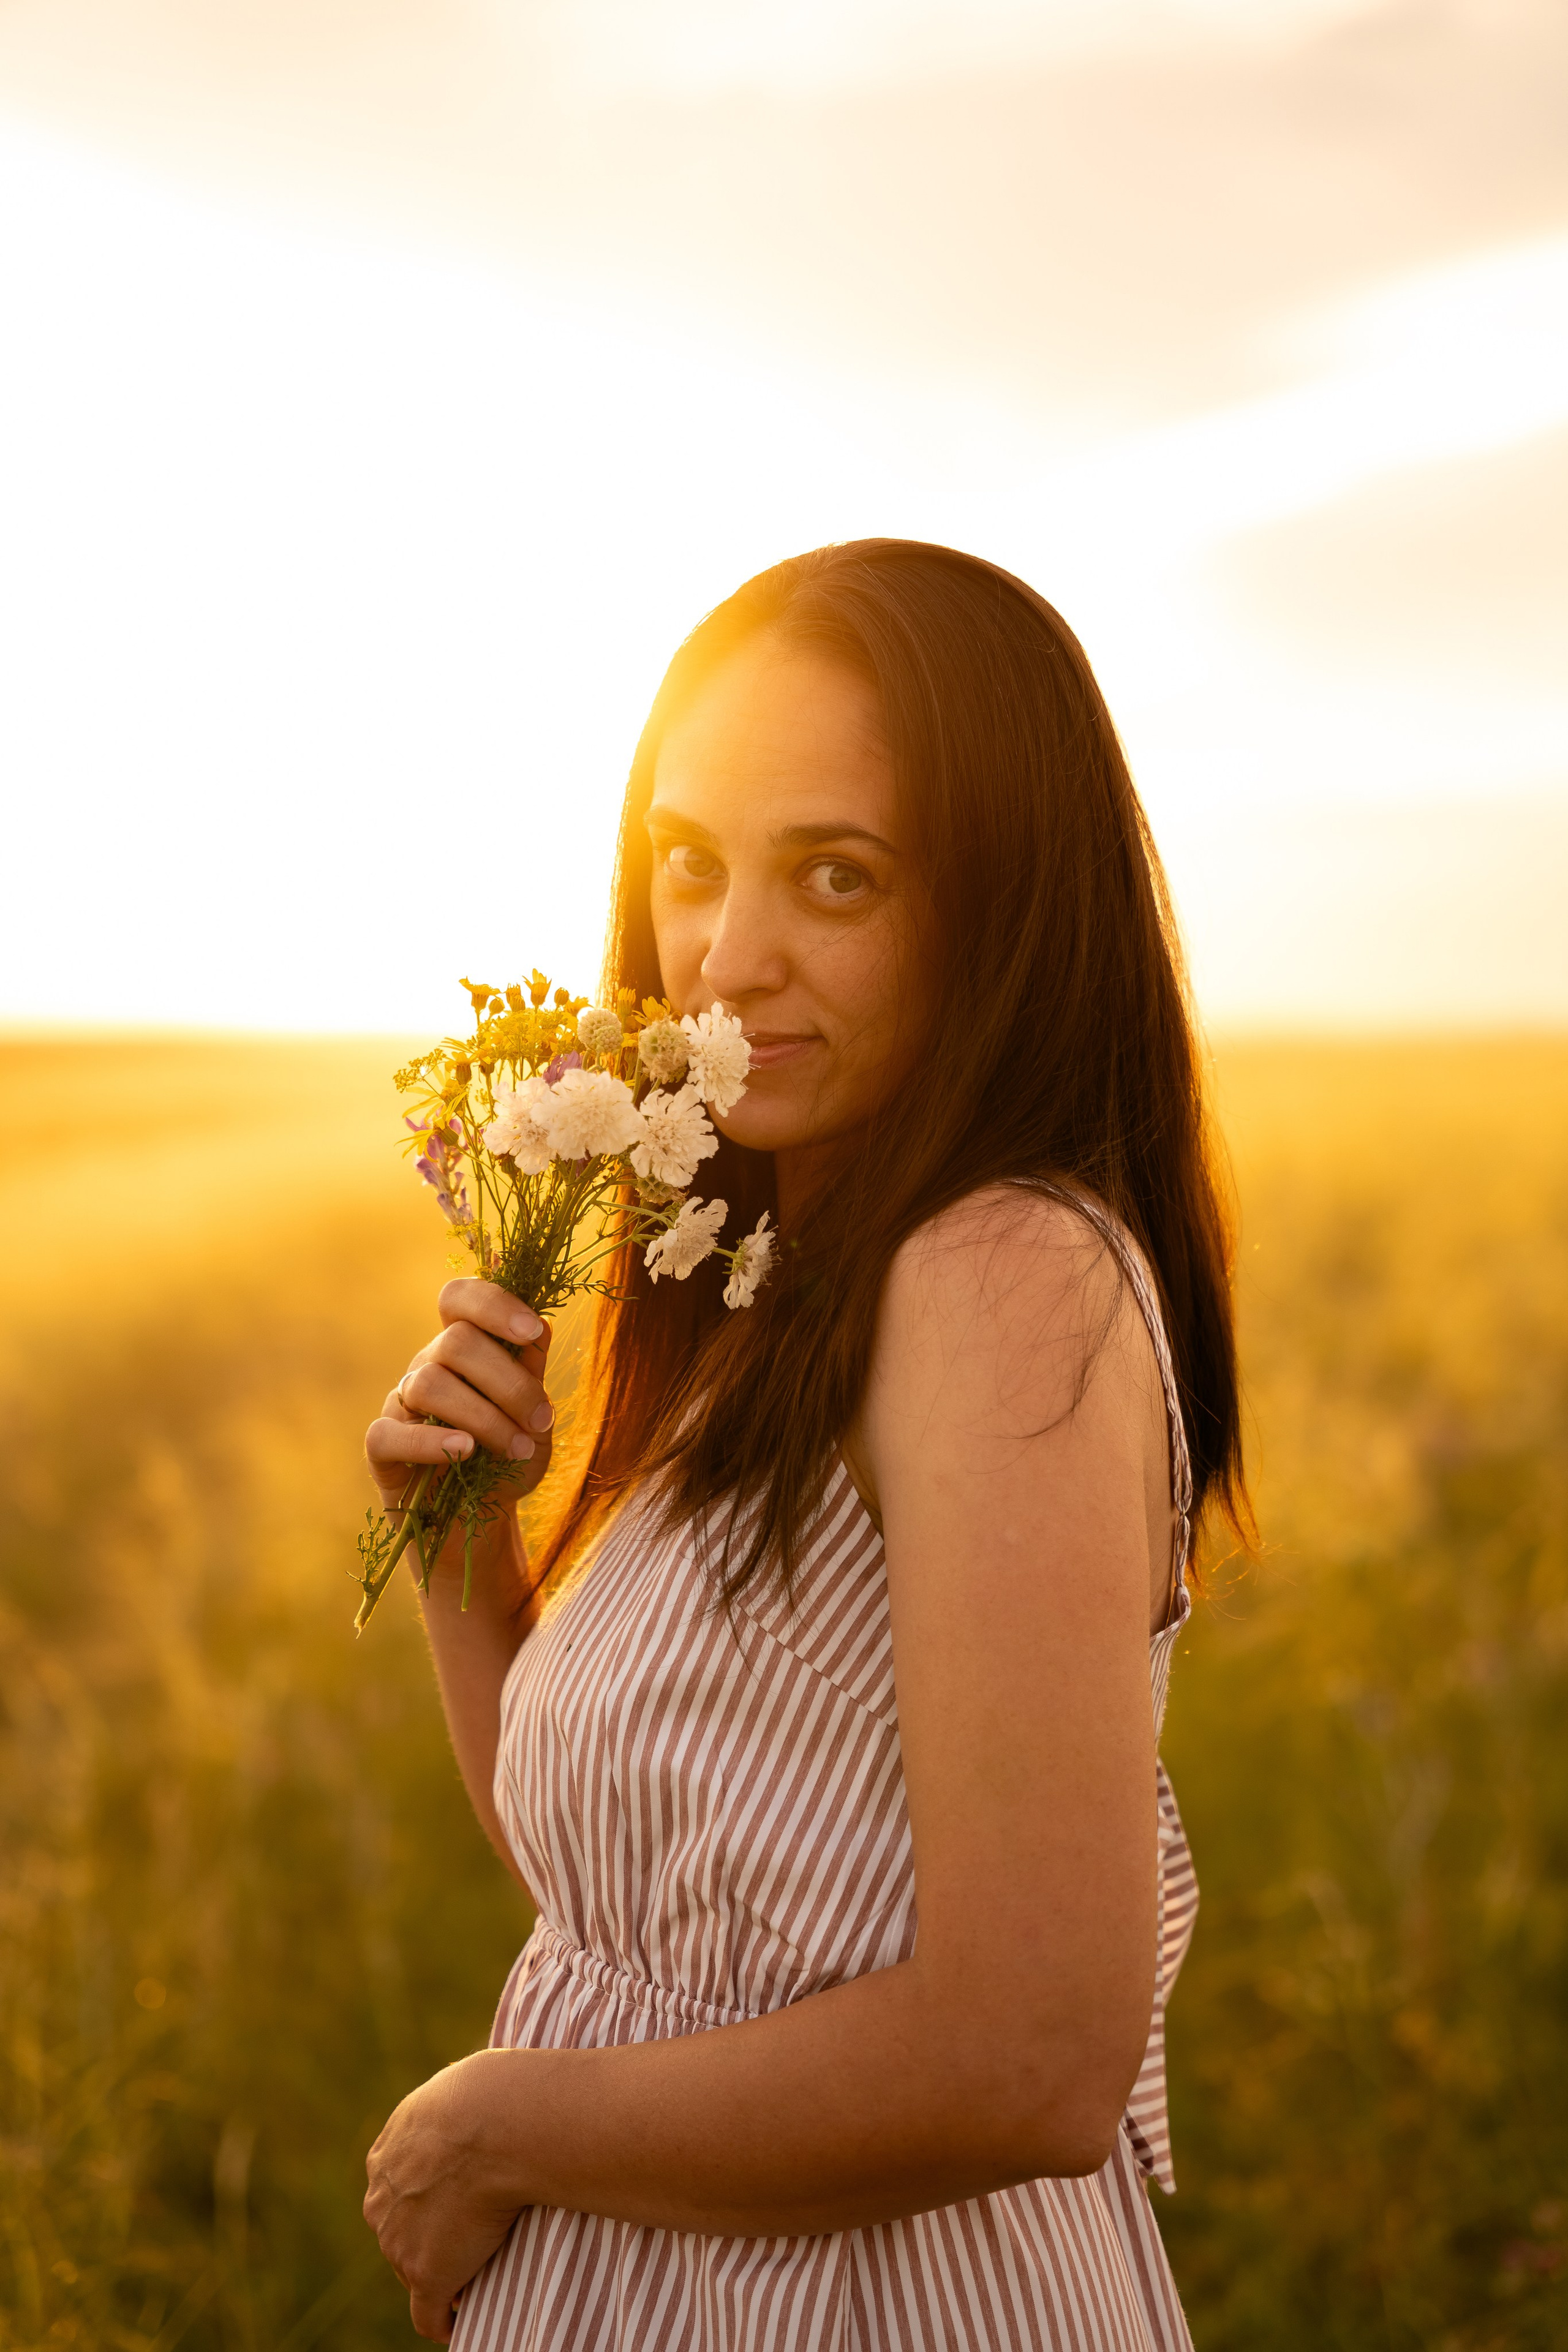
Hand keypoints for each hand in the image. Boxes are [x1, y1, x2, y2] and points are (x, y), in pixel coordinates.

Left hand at [364, 2055, 527, 2341]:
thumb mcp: (459, 2089)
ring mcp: (400, 2243)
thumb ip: (455, 2110)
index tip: (456, 2204)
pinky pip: (428, 2315)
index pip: (399, 2191)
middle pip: (402, 2233)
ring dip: (444, 2273)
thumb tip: (484, 2097)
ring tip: (481, 2267)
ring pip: (416, 2271)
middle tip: (474, 2236)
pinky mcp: (426, 2275)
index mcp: (387, 2156)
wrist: (493, 2123)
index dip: (428, 2202)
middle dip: (431, 2239)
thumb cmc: (489, 2096)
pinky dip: (444, 2322)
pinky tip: (462, 2321)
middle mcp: (382, 2201)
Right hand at [365, 1281, 555, 1525]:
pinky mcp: (381, 1448)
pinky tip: (465, 1452)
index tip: (532, 1331)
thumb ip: (533, 1372)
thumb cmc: (509, 1459)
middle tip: (542, 1420)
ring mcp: (400, 1404)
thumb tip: (539, 1326)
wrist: (483, 1522)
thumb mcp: (536, 1416)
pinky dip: (431, 1441)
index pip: (459, 1298)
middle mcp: (427, 1365)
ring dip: (484, 1417)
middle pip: (454, 1341)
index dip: (492, 1302)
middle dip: (508, 1381)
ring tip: (519, 1450)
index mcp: (463, 1347)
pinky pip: (391, 1432)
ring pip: (429, 1383)